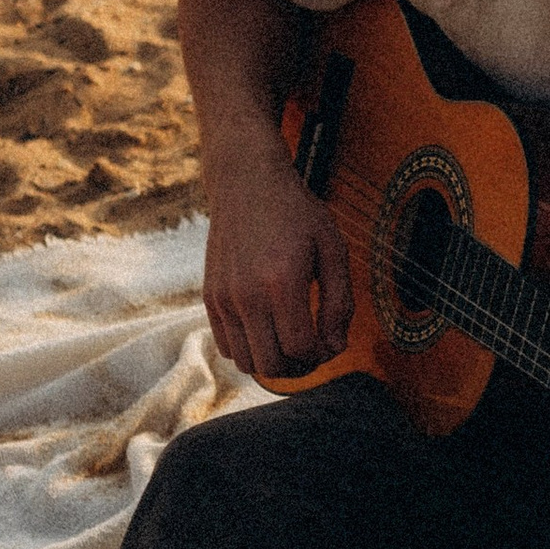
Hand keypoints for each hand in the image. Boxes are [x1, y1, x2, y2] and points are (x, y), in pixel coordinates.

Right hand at [202, 148, 354, 381]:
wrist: (246, 183)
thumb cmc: (297, 214)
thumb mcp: (332, 249)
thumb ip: (340, 302)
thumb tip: (336, 348)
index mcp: (282, 282)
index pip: (301, 349)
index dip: (323, 355)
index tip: (331, 340)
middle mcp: (246, 295)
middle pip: (273, 364)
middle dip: (300, 366)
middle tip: (314, 347)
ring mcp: (223, 298)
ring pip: (247, 363)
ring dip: (274, 362)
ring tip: (291, 342)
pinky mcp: (209, 298)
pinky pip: (227, 348)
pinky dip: (249, 350)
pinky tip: (268, 330)